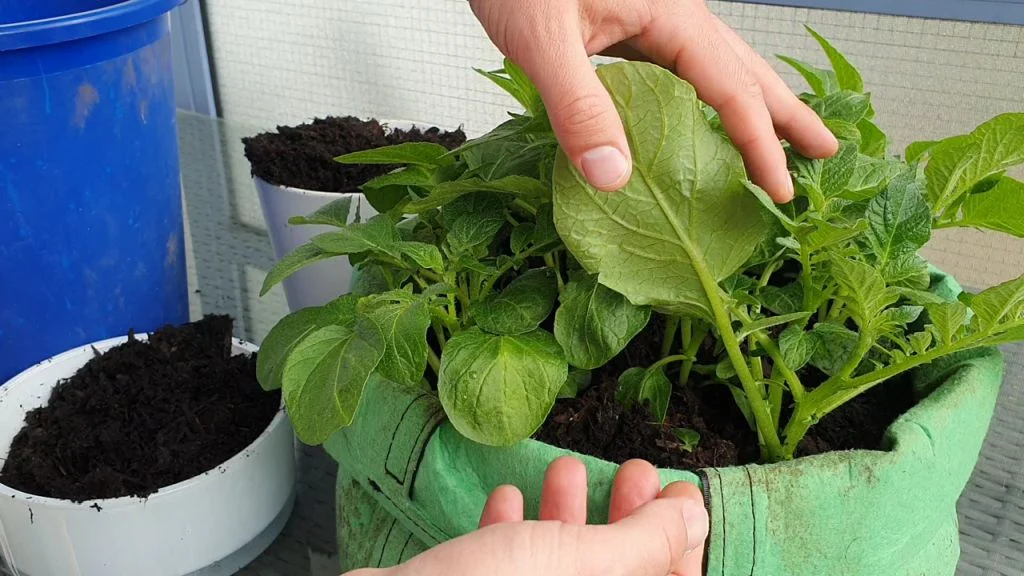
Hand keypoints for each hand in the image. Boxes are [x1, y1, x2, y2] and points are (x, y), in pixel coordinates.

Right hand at [344, 456, 707, 575]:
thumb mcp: (586, 562)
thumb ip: (647, 541)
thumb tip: (695, 517)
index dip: (683, 542)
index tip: (680, 492)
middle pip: (619, 574)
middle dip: (629, 519)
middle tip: (631, 469)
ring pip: (562, 570)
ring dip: (568, 517)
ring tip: (565, 468)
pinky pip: (509, 569)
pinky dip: (513, 536)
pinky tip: (505, 501)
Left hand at [470, 0, 838, 200]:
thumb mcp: (543, 42)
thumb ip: (578, 108)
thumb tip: (615, 178)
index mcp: (669, 16)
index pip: (730, 92)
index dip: (758, 145)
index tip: (779, 192)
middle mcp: (674, 15)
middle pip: (747, 69)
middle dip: (787, 114)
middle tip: (826, 151)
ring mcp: (656, 19)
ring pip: (721, 66)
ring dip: (756, 102)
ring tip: (783, 135)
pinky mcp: (631, 25)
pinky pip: (684, 69)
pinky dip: (709, 97)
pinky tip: (703, 116)